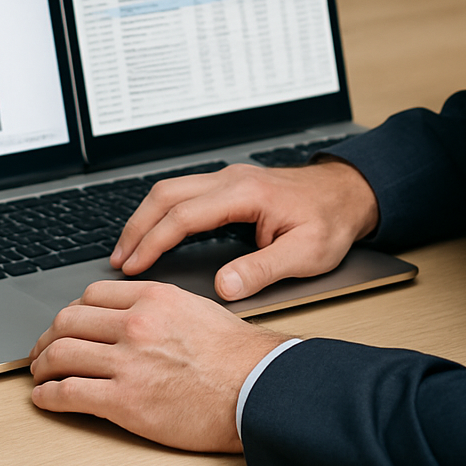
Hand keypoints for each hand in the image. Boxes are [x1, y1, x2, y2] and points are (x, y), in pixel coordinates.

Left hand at [30, 280, 286, 451]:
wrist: (256, 388)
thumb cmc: (235, 355)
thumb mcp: (193, 307)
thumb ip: (155, 305)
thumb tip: (128, 312)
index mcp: (151, 297)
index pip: (92, 294)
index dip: (73, 311)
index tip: (67, 323)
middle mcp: (134, 323)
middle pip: (68, 320)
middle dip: (48, 336)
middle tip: (42, 349)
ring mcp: (127, 361)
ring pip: (61, 354)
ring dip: (41, 365)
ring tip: (38, 373)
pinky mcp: (124, 401)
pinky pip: (69, 392)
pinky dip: (49, 395)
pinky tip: (45, 397)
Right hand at [111, 160, 378, 299]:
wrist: (347, 193)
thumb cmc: (329, 221)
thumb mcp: (306, 253)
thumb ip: (263, 270)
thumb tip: (224, 287)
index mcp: (244, 193)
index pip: (184, 215)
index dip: (154, 241)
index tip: (133, 265)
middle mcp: (229, 179)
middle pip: (166, 194)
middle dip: (137, 226)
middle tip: (118, 258)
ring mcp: (227, 178)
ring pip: (171, 188)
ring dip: (146, 216)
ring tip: (129, 248)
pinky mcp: (228, 184)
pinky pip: (183, 191)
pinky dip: (161, 211)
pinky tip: (157, 231)